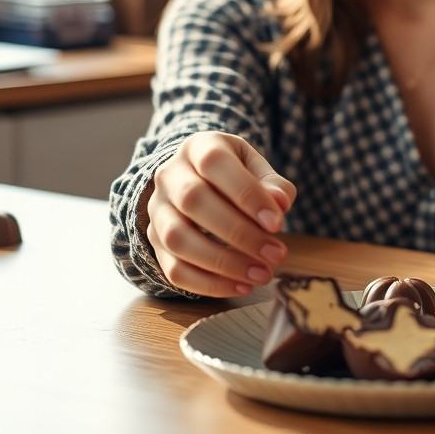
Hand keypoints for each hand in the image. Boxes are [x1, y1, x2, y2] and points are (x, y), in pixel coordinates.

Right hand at [145, 132, 297, 296]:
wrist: (196, 179)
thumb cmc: (234, 174)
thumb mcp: (256, 168)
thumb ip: (272, 183)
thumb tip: (280, 203)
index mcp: (198, 147)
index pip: (215, 163)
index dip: (246, 194)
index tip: (277, 223)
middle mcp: (169, 175)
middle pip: (193, 201)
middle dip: (239, 233)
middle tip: (276, 254)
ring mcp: (157, 209)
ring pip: (177, 238)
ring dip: (223, 263)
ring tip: (261, 274)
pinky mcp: (154, 241)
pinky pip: (172, 268)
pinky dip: (208, 284)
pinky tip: (241, 286)